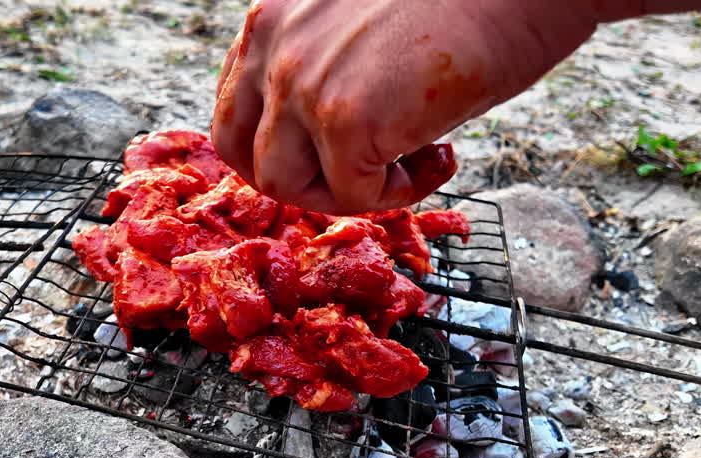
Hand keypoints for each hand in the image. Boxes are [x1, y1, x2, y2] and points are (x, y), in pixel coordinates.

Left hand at [211, 0, 605, 213]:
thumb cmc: (464, 3)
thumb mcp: (358, 28)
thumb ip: (321, 71)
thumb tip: (318, 146)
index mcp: (272, 18)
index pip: (236, 108)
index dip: (278, 146)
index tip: (325, 155)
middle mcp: (274, 46)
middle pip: (242, 155)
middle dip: (299, 179)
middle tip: (356, 175)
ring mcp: (303, 84)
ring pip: (284, 184)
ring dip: (344, 192)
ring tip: (404, 165)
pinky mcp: (346, 120)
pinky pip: (353, 195)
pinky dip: (399, 193)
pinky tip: (441, 155)